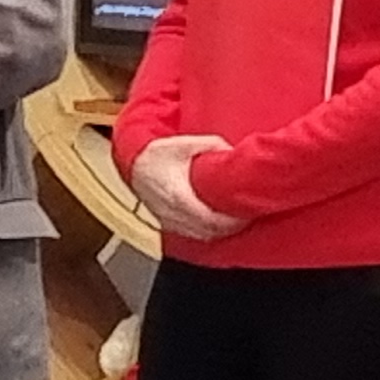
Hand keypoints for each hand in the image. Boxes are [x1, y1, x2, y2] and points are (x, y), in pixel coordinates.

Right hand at [129, 134, 248, 243]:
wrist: (134, 163)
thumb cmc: (154, 155)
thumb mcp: (184, 144)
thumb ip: (210, 145)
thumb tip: (230, 150)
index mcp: (179, 197)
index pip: (210, 220)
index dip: (231, 222)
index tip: (245, 215)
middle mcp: (173, 213)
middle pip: (208, 232)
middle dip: (229, 227)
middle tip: (245, 218)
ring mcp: (168, 220)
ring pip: (199, 235)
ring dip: (217, 231)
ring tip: (233, 221)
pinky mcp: (166, 222)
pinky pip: (190, 233)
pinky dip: (205, 231)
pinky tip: (214, 223)